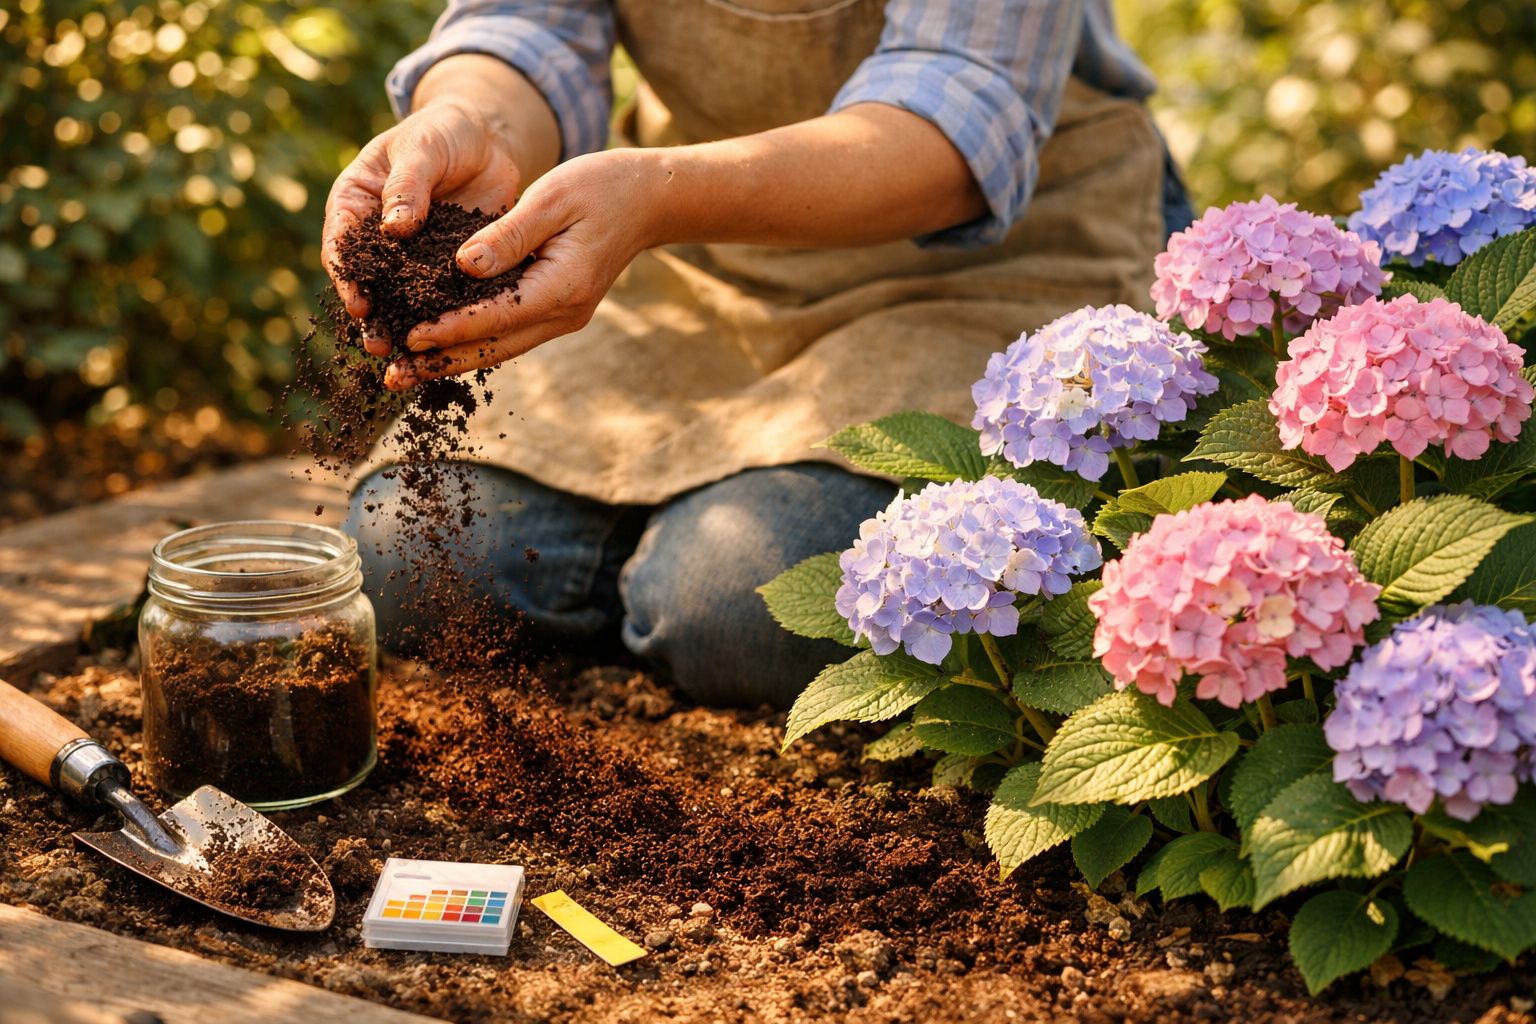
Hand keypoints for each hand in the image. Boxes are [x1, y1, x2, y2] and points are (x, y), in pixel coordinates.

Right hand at [322, 97, 524, 356]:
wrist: (485, 138)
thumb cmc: (442, 132)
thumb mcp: (422, 149)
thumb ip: (407, 186)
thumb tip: (393, 228)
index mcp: (356, 204)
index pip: (344, 246)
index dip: (349, 277)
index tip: (360, 303)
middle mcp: (378, 237)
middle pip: (370, 283)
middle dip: (374, 317)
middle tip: (381, 347)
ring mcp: (412, 257)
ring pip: (403, 298)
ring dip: (405, 327)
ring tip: (410, 359)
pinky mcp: (446, 267)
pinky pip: (442, 297)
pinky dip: (445, 319)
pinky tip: (453, 344)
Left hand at [383, 149, 660, 390]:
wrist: (647, 200)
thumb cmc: (601, 187)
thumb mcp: (552, 198)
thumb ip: (508, 234)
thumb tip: (463, 265)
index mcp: (564, 286)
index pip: (498, 316)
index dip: (452, 329)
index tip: (411, 338)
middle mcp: (564, 313)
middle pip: (495, 348)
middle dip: (442, 362)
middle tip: (393, 376)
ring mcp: (563, 317)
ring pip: (500, 348)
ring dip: (453, 360)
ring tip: (407, 371)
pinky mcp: (556, 311)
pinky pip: (509, 335)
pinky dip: (473, 342)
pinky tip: (439, 348)